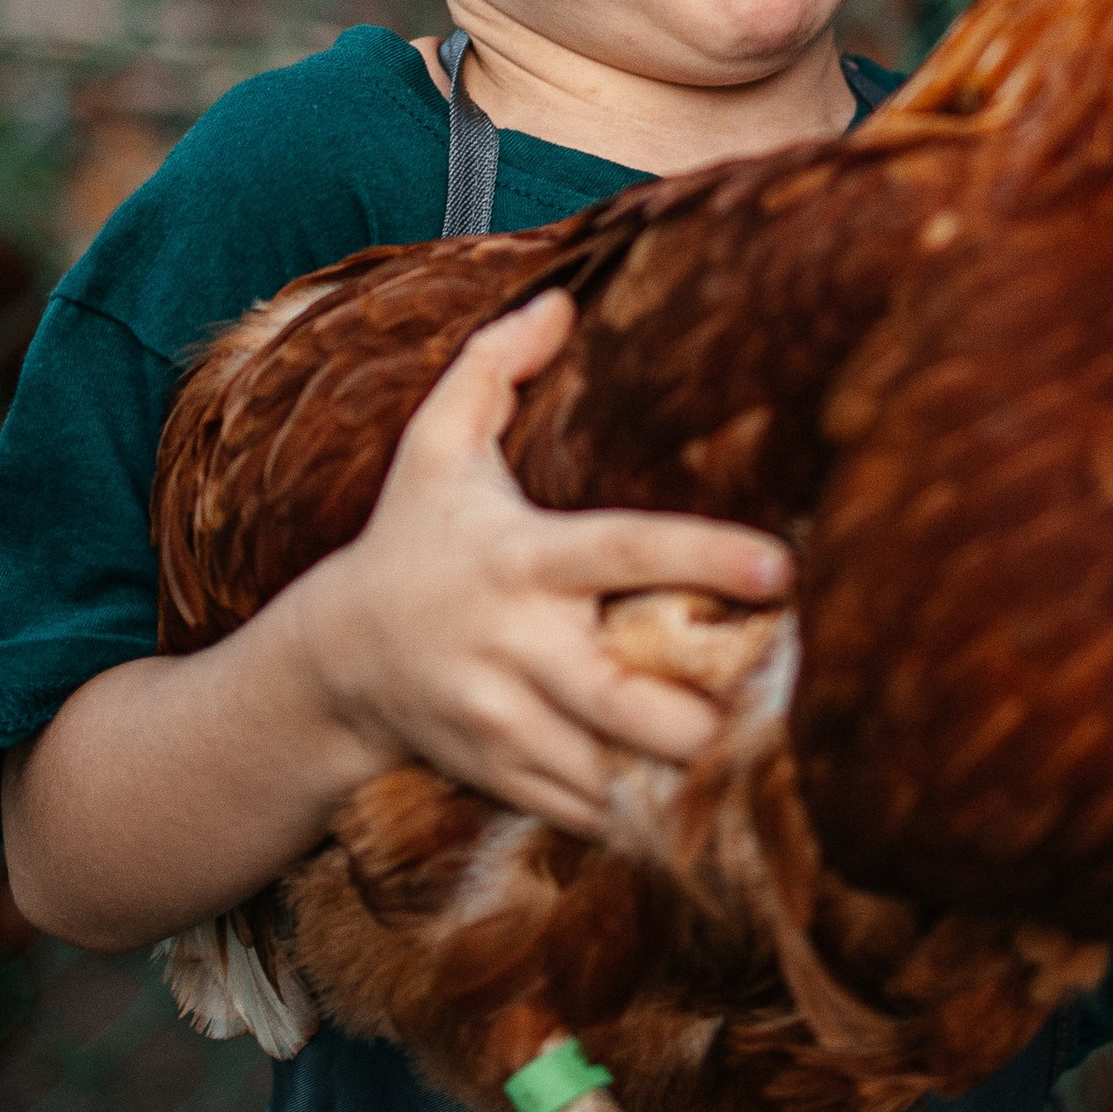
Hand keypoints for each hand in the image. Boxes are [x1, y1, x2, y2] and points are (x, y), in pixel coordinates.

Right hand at [287, 290, 790, 837]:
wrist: (331, 664)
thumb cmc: (408, 542)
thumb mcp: (434, 449)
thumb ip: (493, 369)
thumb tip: (560, 300)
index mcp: (520, 559)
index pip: (622, 551)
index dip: (703, 559)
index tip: (781, 567)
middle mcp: (512, 646)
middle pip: (622, 699)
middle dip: (700, 717)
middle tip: (770, 706)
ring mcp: (502, 721)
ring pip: (611, 770)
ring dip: (680, 774)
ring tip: (748, 755)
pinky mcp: (501, 775)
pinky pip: (589, 811)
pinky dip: (641, 810)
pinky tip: (685, 796)